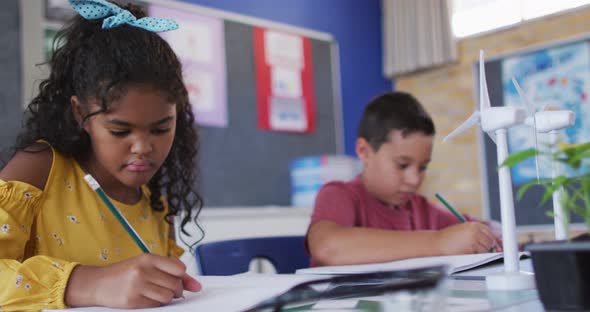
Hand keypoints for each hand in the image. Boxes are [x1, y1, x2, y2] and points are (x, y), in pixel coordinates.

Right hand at [65, 253, 201, 307]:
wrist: (96, 284)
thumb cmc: (124, 273)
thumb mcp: (145, 265)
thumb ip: (170, 271)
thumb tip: (196, 286)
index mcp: (148, 258)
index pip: (179, 268)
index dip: (183, 277)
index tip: (180, 280)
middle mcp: (142, 270)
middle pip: (175, 285)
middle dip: (176, 290)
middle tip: (168, 290)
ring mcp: (137, 286)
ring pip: (168, 297)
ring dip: (166, 299)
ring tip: (156, 294)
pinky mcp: (132, 301)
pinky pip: (156, 306)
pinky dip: (155, 305)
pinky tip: (146, 299)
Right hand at [435, 222, 500, 254]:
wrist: (436, 243)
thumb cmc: (448, 239)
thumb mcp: (463, 232)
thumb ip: (476, 235)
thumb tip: (493, 244)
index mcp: (474, 225)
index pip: (490, 233)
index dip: (493, 241)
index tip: (495, 247)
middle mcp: (475, 230)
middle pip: (491, 241)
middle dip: (489, 247)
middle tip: (481, 251)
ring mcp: (474, 239)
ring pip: (486, 249)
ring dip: (482, 252)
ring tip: (469, 250)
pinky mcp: (472, 248)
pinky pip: (480, 255)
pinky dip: (476, 256)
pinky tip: (467, 253)